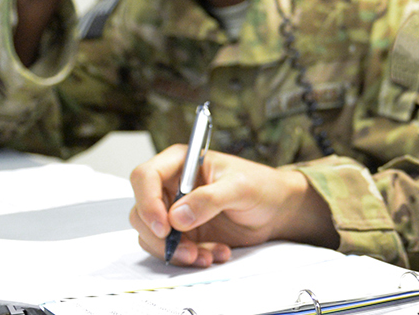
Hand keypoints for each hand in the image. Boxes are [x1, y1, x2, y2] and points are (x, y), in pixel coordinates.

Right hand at [128, 146, 336, 266]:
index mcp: (181, 162)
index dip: (147, 201)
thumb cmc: (261, 186)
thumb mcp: (240, 187)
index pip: (145, 177)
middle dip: (161, 236)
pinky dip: (189, 257)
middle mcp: (172, 186)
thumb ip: (209, 199)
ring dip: (176, 251)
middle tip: (186, 249)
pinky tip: (215, 253)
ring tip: (207, 254)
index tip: (163, 226)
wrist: (276, 209)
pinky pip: (171, 250)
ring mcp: (175, 211)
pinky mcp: (183, 233)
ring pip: (152, 235)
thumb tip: (177, 216)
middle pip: (141, 211)